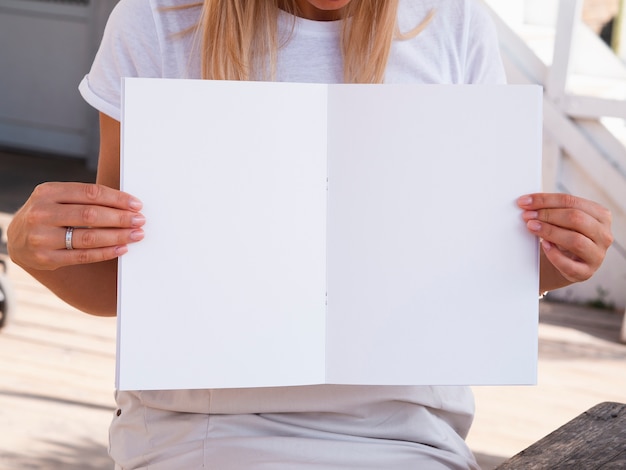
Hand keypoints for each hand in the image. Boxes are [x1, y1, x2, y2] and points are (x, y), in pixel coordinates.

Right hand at [8, 182, 144, 270]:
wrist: (17, 239)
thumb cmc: (48, 214)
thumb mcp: (57, 198)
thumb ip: (83, 198)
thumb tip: (125, 204)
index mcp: (47, 192)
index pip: (90, 193)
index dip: (116, 199)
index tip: (136, 204)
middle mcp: (42, 213)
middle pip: (91, 215)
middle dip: (120, 218)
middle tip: (140, 220)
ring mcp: (42, 237)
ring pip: (88, 237)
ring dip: (118, 236)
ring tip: (136, 235)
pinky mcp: (46, 258)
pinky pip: (83, 256)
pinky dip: (106, 253)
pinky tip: (122, 249)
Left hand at [517, 193, 612, 284]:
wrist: (563, 265)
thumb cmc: (563, 237)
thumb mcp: (562, 221)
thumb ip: (552, 209)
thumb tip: (527, 203)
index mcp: (601, 216)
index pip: (572, 201)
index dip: (545, 200)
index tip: (525, 202)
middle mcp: (603, 235)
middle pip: (576, 218)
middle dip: (547, 215)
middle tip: (527, 216)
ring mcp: (597, 255)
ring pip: (575, 240)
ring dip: (550, 232)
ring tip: (532, 227)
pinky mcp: (586, 272)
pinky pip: (569, 265)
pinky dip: (554, 254)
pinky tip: (543, 246)